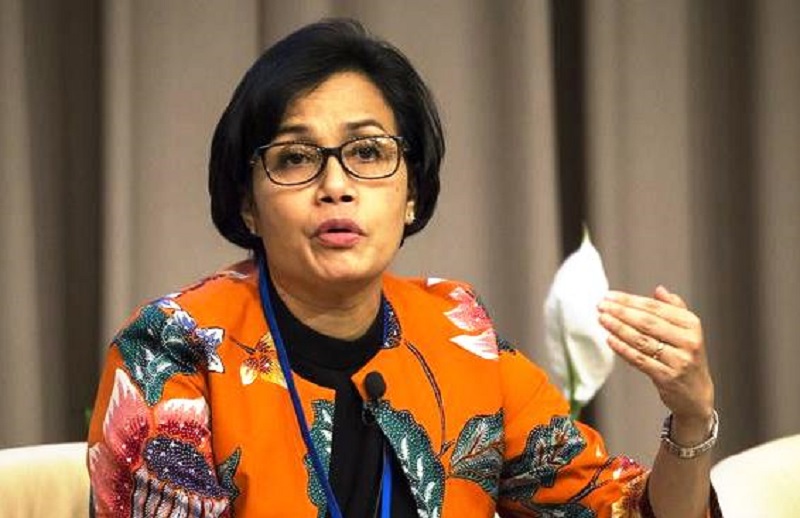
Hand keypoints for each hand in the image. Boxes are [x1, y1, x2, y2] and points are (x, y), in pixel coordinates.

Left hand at [597, 286, 714, 436]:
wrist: (696, 394)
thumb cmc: (685, 356)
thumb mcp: (687, 331)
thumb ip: (674, 308)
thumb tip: (659, 290)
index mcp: (691, 324)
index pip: (655, 308)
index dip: (630, 300)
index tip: (610, 296)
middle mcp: (688, 341)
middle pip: (647, 322)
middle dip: (621, 312)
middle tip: (601, 305)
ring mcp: (679, 360)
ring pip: (642, 340)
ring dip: (618, 328)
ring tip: (602, 319)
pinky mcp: (667, 377)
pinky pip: (640, 360)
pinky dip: (623, 349)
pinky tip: (609, 339)